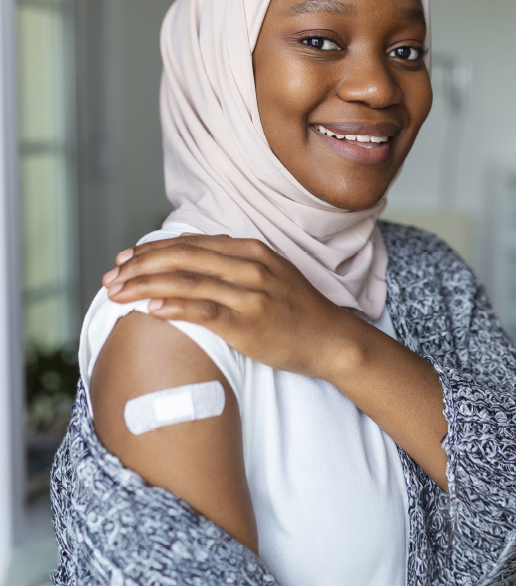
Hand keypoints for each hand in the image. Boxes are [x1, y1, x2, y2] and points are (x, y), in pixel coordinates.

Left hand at [101, 234, 376, 382]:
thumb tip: (189, 249)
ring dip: (144, 286)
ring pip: (185, 282)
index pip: (190, 244)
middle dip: (139, 266)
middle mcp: (250, 267)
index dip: (151, 250)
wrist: (334, 342)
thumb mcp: (270, 273)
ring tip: (117, 293)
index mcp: (252, 251)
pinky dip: (171, 306)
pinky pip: (202, 311)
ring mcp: (251, 294)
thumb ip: (232, 260)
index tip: (123, 259)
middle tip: (111, 277)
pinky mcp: (250, 323)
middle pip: (181, 259)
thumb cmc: (299, 312)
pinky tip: (148, 308)